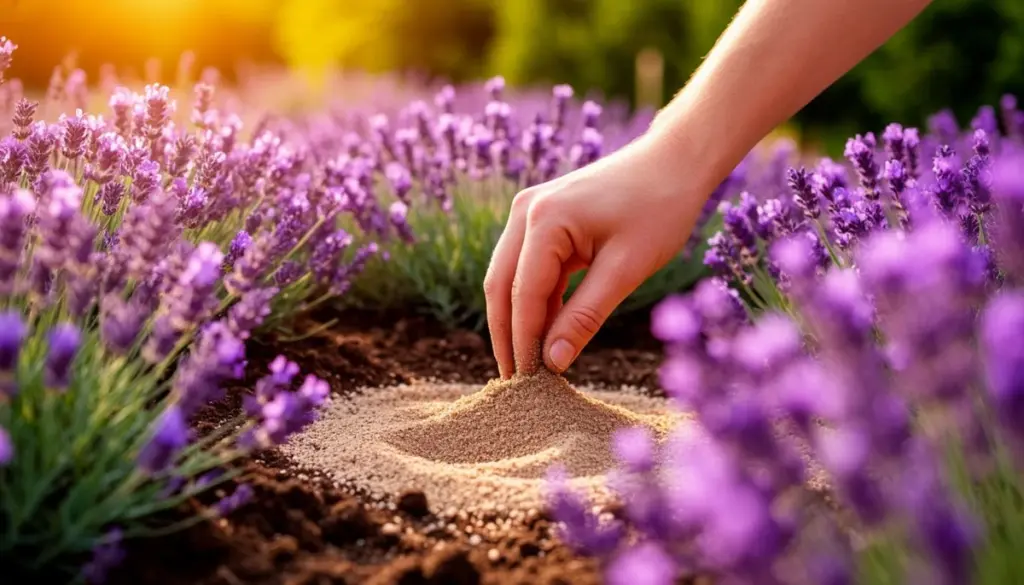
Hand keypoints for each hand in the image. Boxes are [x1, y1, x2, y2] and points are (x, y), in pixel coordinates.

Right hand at [484, 132, 710, 377]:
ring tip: (529, 364)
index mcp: (543, 220)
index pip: (523, 294)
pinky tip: (546, 332)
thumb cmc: (659, 209)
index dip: (523, 342)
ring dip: (518, 320)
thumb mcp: (626, 269)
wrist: (674, 162)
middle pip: (501, 286)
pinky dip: (536, 300)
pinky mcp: (543, 219)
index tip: (528, 382)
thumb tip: (553, 361)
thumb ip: (584, 316)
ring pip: (509, 278)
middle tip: (516, 383)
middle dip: (507, 335)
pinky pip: (529, 268)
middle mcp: (525, 212)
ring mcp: (530, 212)